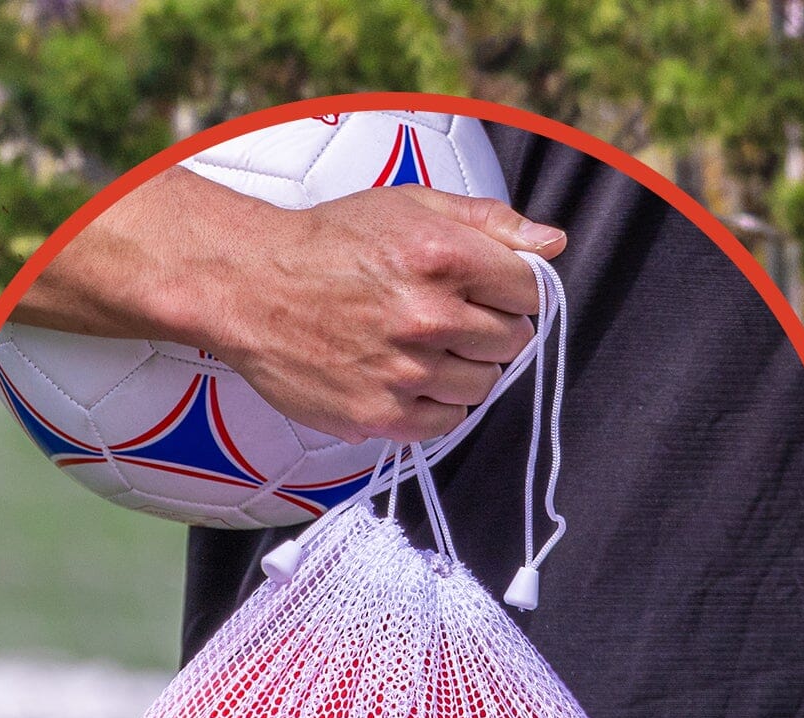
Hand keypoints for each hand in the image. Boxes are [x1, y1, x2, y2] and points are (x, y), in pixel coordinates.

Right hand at [204, 188, 562, 445]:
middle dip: (493, 331)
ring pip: (481, 386)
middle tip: (455, 323)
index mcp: (444, 255)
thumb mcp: (412, 206)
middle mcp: (428, 316)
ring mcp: (402, 370)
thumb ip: (489, 222)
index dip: (513, 291)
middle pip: (511, 341)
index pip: (528, 290)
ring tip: (430, 353)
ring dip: (467, 372)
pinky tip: (414, 383)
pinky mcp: (374, 413)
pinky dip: (438, 408)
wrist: (251, 288)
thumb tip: (552, 244)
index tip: (489, 293)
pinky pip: (442, 425)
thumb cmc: (330, 243)